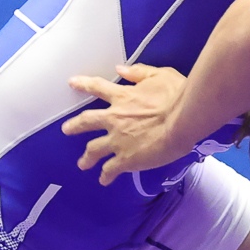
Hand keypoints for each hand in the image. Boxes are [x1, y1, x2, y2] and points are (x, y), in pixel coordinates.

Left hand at [63, 64, 193, 184]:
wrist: (183, 121)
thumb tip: (120, 69)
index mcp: (122, 97)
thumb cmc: (176, 96)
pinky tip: (104, 180)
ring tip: (82, 164)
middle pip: (87, 122)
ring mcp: (118, 140)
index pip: (97, 87)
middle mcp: (114, 118)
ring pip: (94, 149)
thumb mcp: (160, 75)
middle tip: (66, 129)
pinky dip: (106, 175)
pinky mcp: (126, 159)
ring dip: (87, 157)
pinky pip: (111, 169)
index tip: (72, 83)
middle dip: (74, 126)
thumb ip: (139, 73)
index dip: (83, 84)